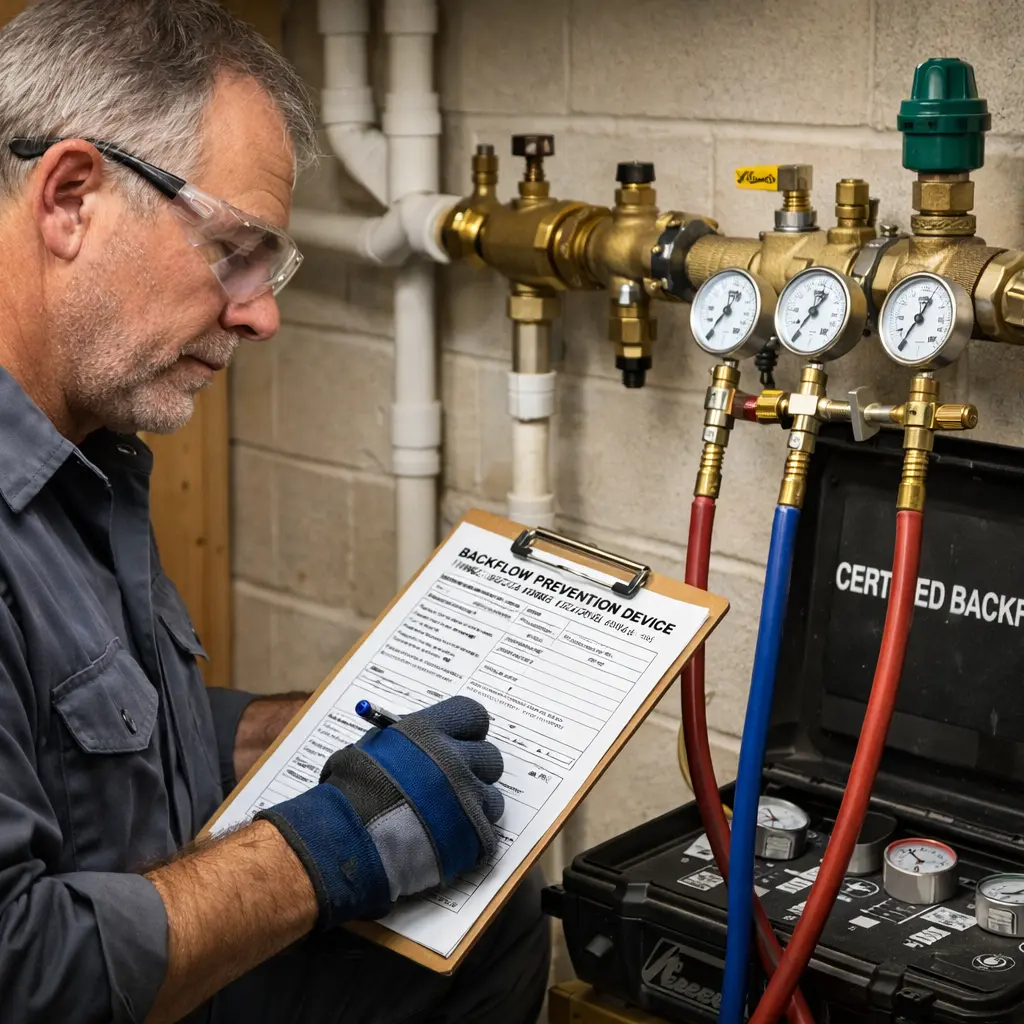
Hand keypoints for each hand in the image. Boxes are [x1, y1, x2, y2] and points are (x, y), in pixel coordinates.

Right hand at [256, 696, 503, 926]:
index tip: (459, 742)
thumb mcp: (370, 749)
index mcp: (430, 732)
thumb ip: (405, 742)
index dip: (467, 730)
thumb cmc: (348, 793)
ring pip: (492, 798)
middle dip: (474, 770)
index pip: (473, 715)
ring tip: (445, 820)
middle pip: (490, 758)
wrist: (345, 841)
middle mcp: (455, 761)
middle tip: (453, 785)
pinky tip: (446, 842)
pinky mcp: (474, 836)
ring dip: (474, 807)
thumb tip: (419, 739)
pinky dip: (470, 839)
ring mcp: (468, 800)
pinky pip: (486, 833)